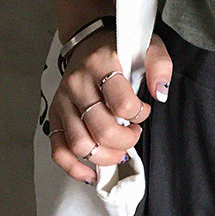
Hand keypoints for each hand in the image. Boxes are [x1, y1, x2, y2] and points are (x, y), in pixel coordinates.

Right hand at [48, 34, 173, 184]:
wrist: (89, 43)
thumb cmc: (118, 49)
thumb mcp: (147, 46)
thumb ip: (159, 65)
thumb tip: (160, 92)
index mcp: (100, 65)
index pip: (122, 105)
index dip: (139, 115)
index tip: (142, 111)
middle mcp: (77, 84)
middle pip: (102, 131)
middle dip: (125, 141)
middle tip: (133, 133)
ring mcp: (63, 102)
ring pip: (81, 145)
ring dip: (106, 156)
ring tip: (118, 149)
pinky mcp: (55, 116)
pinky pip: (59, 150)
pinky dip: (74, 168)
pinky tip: (91, 173)